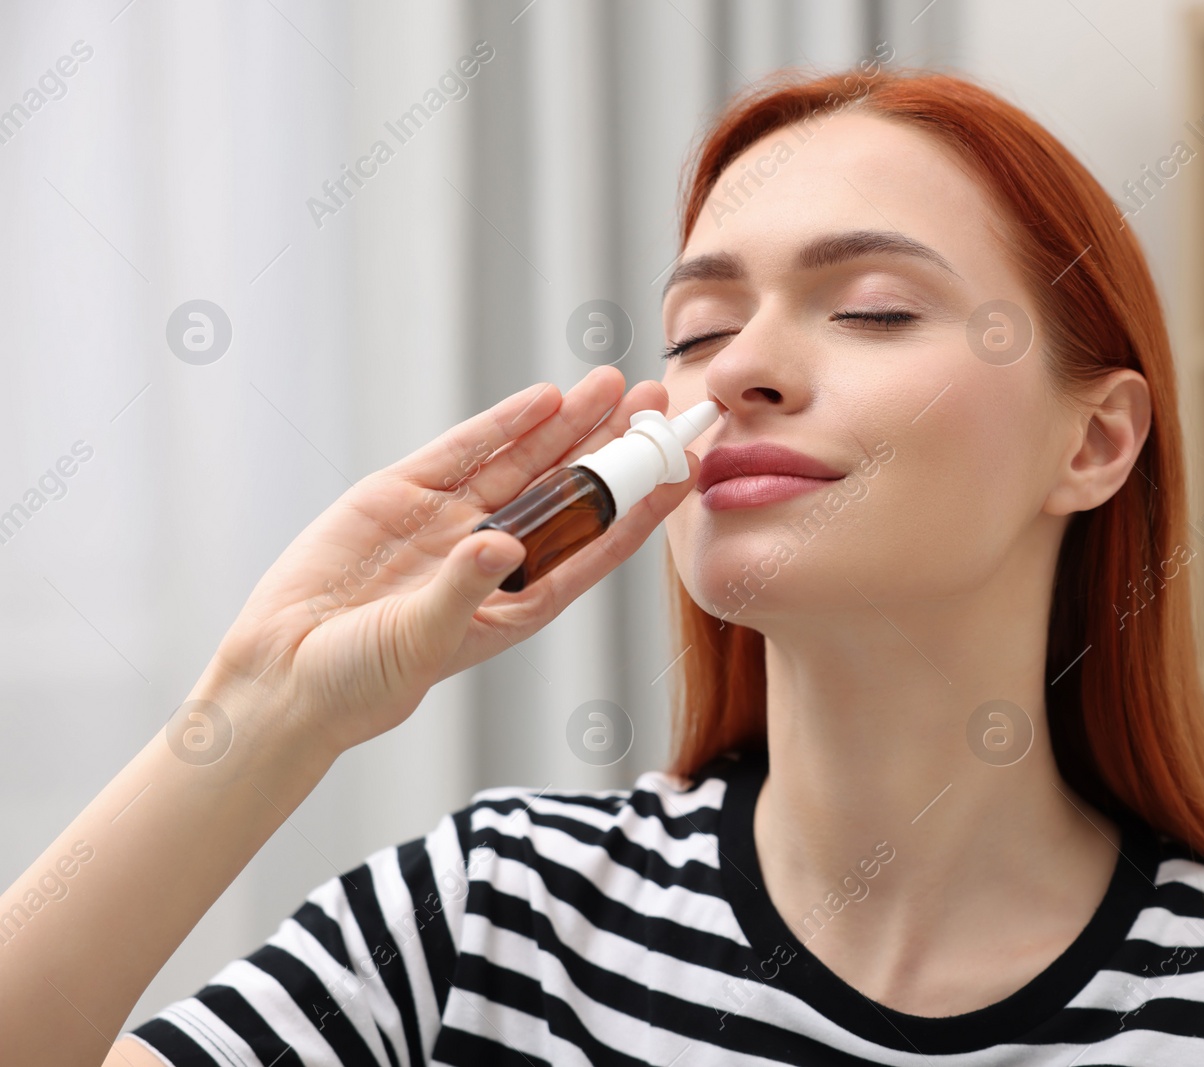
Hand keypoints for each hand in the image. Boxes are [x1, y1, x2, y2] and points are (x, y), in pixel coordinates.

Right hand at [199, 366, 701, 760]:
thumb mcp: (419, 642)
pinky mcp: (401, 494)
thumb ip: (460, 590)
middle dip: (614, 447)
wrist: (280, 675)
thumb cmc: (359, 682)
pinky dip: (501, 424)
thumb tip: (499, 543)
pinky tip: (544, 399)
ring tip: (616, 386)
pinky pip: (462, 452)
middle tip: (659, 403)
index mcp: (517, 601)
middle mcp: (494, 554)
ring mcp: (448, 520)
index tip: (682, 471)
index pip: (596, 546)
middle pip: (569, 491)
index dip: (640, 507)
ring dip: (569, 424)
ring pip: (524, 461)